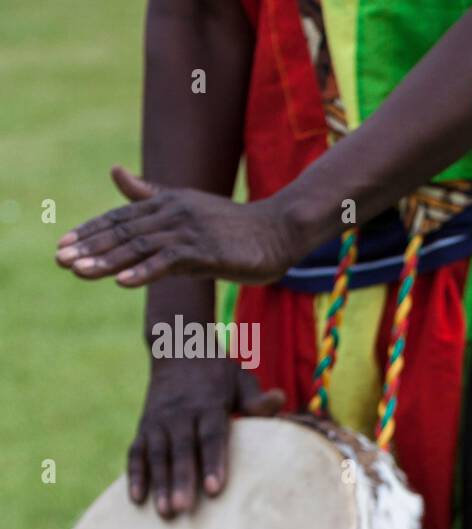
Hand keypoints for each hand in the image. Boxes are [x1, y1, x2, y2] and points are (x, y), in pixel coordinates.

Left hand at [55, 167, 296, 286]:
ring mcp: (190, 231)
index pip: (121, 217)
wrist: (279, 230)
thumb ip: (151, 194)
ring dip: (107, 261)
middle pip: (123, 231)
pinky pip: (168, 262)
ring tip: (79, 272)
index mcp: (167, 202)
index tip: (64, 245)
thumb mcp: (189, 206)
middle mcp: (174, 212)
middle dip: (89, 247)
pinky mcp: (206, 251)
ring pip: (139, 247)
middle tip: (60, 261)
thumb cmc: (235, 225)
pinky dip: (144, 272)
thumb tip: (115, 171)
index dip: (91, 231)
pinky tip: (123, 282)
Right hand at [131, 357, 283, 516]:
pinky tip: (136, 500)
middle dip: (182, 480)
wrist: (177, 347)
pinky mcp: (144, 426)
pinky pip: (136, 452)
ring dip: (159, 484)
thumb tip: (279, 399)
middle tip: (183, 509)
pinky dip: (134, 474)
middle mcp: (180, 414)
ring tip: (164, 512)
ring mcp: (159, 421)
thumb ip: (255, 398)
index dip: (213, 462)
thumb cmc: (218, 371)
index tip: (215, 489)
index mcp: (208, 404)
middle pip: (182, 450)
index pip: (212, 436)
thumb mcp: (240, 378)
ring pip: (157, 454)